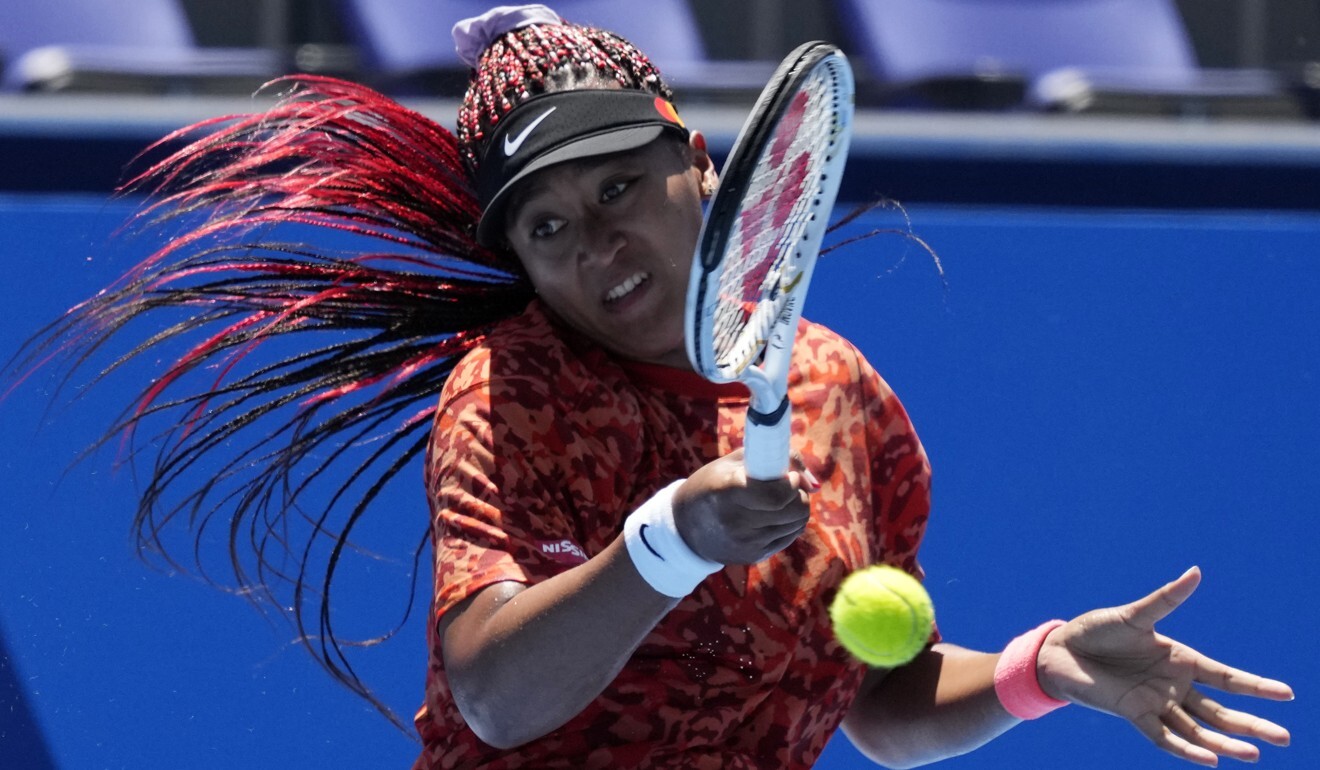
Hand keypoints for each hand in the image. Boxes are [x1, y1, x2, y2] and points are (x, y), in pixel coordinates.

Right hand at [671, 449, 816, 564]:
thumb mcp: (734, 462)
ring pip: (797, 524)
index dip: (792, 484)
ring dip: (797, 508)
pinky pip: (789, 536)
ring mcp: (747, 542)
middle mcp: (737, 521)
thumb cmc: (711, 485)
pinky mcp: (754, 556)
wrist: (685, 527)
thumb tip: (814, 484)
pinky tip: (775, 514)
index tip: (790, 475)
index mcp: (729, 491)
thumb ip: (776, 459)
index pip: (777, 495)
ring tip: (782, 499)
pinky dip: (790, 523)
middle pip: (793, 510)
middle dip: (799, 495)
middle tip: (790, 486)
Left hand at [1035, 567, 1293, 766]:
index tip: (1287, 694)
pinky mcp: (1133, 713)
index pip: (1226, 677)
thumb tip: (1196, 572)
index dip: (1255, 686)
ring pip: (1198, 728)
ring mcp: (1155, 702)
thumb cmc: (1097, 629)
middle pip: (1220, 710)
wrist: (1059, 649)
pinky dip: (1186, 749)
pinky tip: (1210, 760)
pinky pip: (1164, 736)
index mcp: (1180, 659)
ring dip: (1225, 743)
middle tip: (1285, 739)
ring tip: (1253, 756)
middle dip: (1251, 724)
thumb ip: (1166, 600)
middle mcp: (1173, 685)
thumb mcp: (1134, 615)